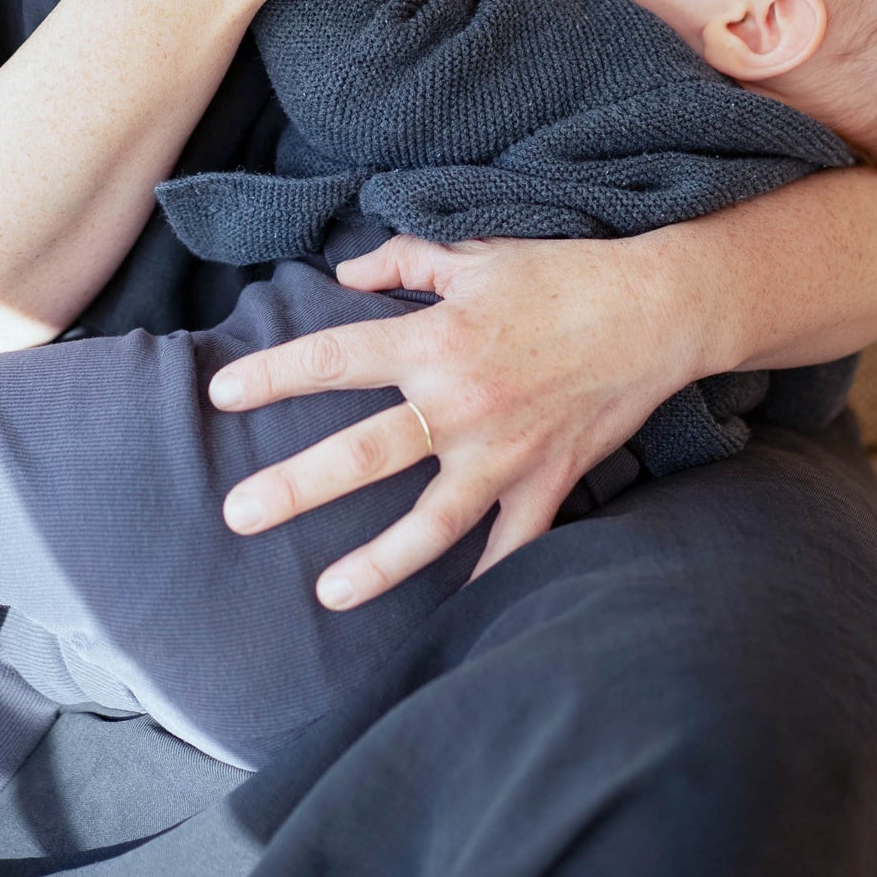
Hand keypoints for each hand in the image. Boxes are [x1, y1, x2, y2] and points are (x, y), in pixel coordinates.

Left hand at [208, 232, 697, 608]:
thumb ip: (404, 260)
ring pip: (431, 523)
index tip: (222, 394)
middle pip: (365, 452)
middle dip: (296, 486)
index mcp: (438, 339)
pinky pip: (512, 548)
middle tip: (237, 514)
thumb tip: (344, 274)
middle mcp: (462, 403)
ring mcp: (506, 453)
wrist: (655, 310)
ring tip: (326, 594)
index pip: (336, 358)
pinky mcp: (547, 482)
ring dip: (377, 562)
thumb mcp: (477, 253)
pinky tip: (449, 623)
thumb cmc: (562, 274)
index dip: (274, 374)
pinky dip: (484, 586)